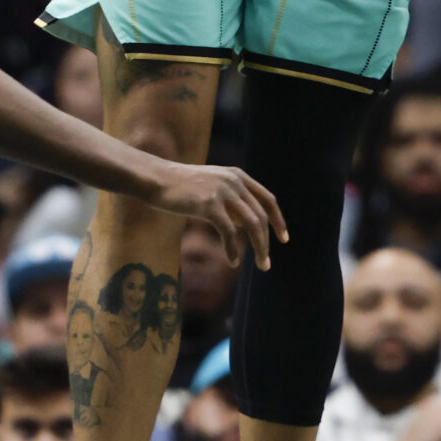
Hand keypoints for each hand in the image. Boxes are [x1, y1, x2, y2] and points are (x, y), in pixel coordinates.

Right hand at [152, 162, 287, 268]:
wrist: (156, 179)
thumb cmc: (181, 187)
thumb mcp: (212, 187)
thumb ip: (231, 201)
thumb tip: (244, 226)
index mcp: (237, 175)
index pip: (268, 199)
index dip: (278, 220)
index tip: (284, 239)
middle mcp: (234, 181)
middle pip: (261, 215)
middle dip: (267, 241)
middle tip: (266, 264)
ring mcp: (222, 191)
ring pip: (251, 224)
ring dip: (259, 248)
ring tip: (260, 265)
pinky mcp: (208, 204)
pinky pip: (228, 232)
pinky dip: (233, 249)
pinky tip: (233, 260)